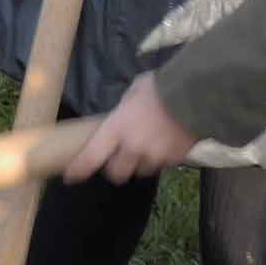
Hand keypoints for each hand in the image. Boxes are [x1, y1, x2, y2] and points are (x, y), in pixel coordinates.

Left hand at [66, 73, 195, 182]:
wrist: (194, 95)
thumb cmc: (159, 88)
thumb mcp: (132, 94)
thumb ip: (122, 112)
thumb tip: (118, 118)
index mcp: (116, 129)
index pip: (91, 157)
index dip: (79, 170)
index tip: (71, 176)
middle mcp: (132, 148)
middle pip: (116, 173)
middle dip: (116, 168)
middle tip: (118, 158)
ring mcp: (154, 156)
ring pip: (141, 171)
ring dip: (140, 163)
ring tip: (147, 146)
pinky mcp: (173, 160)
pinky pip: (161, 165)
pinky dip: (160, 159)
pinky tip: (165, 143)